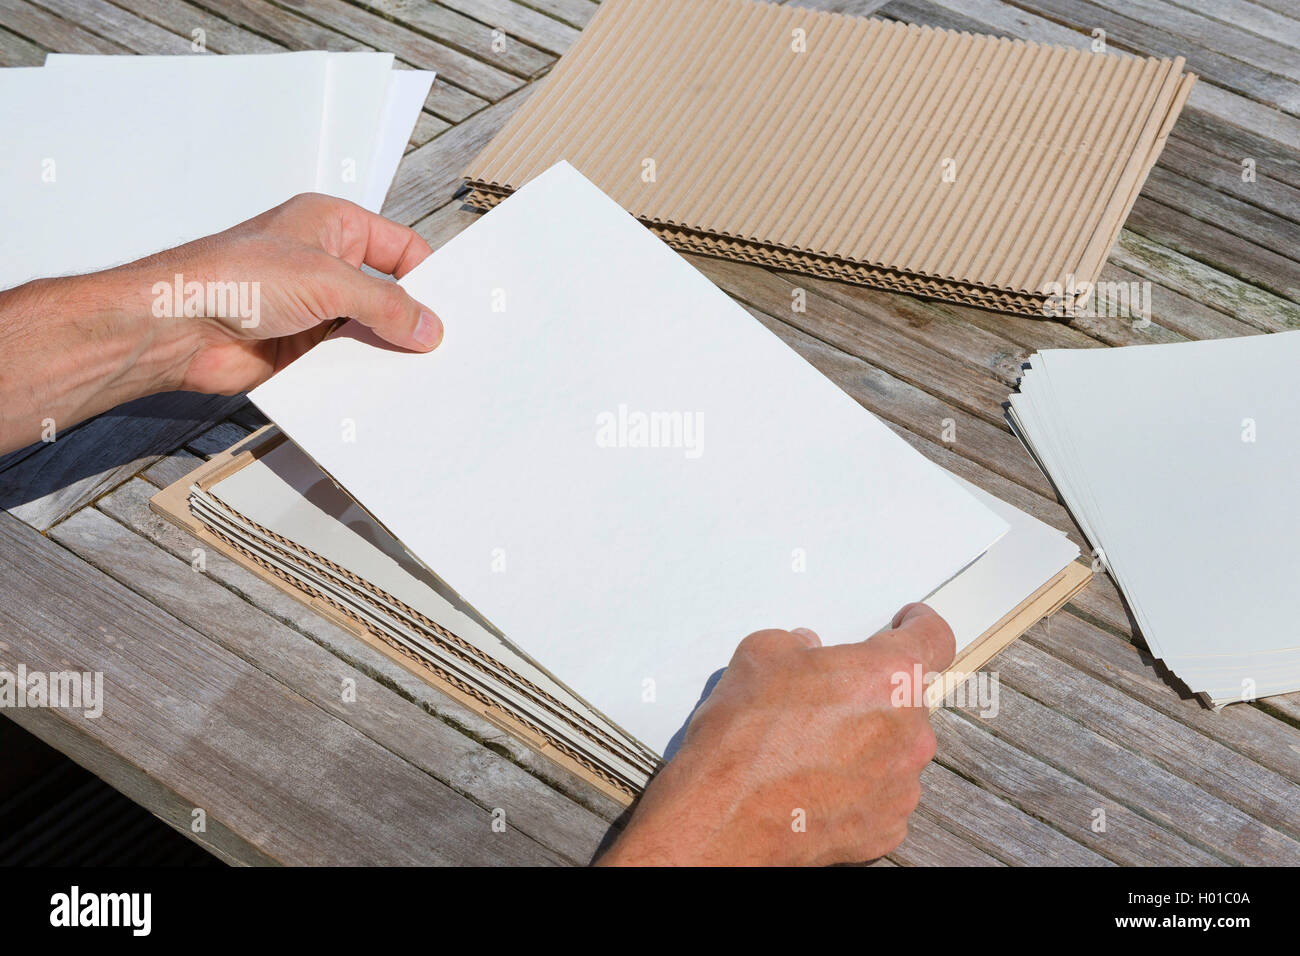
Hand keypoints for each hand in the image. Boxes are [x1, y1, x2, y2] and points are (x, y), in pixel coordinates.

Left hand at [119, 192, 440, 394]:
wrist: (176, 327)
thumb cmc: (229, 276)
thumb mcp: (325, 279)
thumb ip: (384, 304)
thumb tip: (426, 325)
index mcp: (333, 226)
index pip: (402, 248)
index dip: (428, 277)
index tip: (450, 309)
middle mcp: (324, 265)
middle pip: (388, 295)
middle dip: (410, 320)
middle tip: (439, 345)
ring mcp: (313, 309)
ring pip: (368, 333)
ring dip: (384, 352)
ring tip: (415, 372)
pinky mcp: (300, 349)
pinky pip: (344, 365)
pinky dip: (359, 377)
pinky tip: (376, 388)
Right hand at [598, 603, 954, 865]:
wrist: (726, 814)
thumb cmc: (745, 738)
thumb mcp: (761, 654)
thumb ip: (796, 645)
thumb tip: (802, 650)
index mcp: (889, 676)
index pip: (934, 638)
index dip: (921, 625)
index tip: (912, 624)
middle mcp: (909, 731)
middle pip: (906, 700)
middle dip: (870, 695)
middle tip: (823, 700)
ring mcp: (902, 784)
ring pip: (894, 749)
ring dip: (864, 743)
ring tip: (810, 749)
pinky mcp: (887, 825)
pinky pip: (882, 794)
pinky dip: (857, 787)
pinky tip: (815, 784)